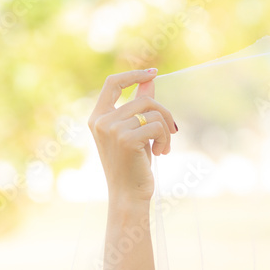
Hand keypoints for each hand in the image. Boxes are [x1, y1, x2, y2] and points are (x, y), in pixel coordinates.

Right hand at [87, 69, 178, 203]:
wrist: (127, 196)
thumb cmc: (132, 166)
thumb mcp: (135, 132)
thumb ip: (139, 106)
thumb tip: (150, 80)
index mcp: (98, 117)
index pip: (112, 83)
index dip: (133, 74)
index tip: (153, 73)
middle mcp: (101, 121)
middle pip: (143, 100)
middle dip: (164, 114)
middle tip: (172, 132)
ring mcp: (112, 129)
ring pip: (153, 113)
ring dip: (167, 130)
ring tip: (164, 147)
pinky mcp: (126, 139)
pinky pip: (157, 126)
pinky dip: (166, 139)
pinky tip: (161, 153)